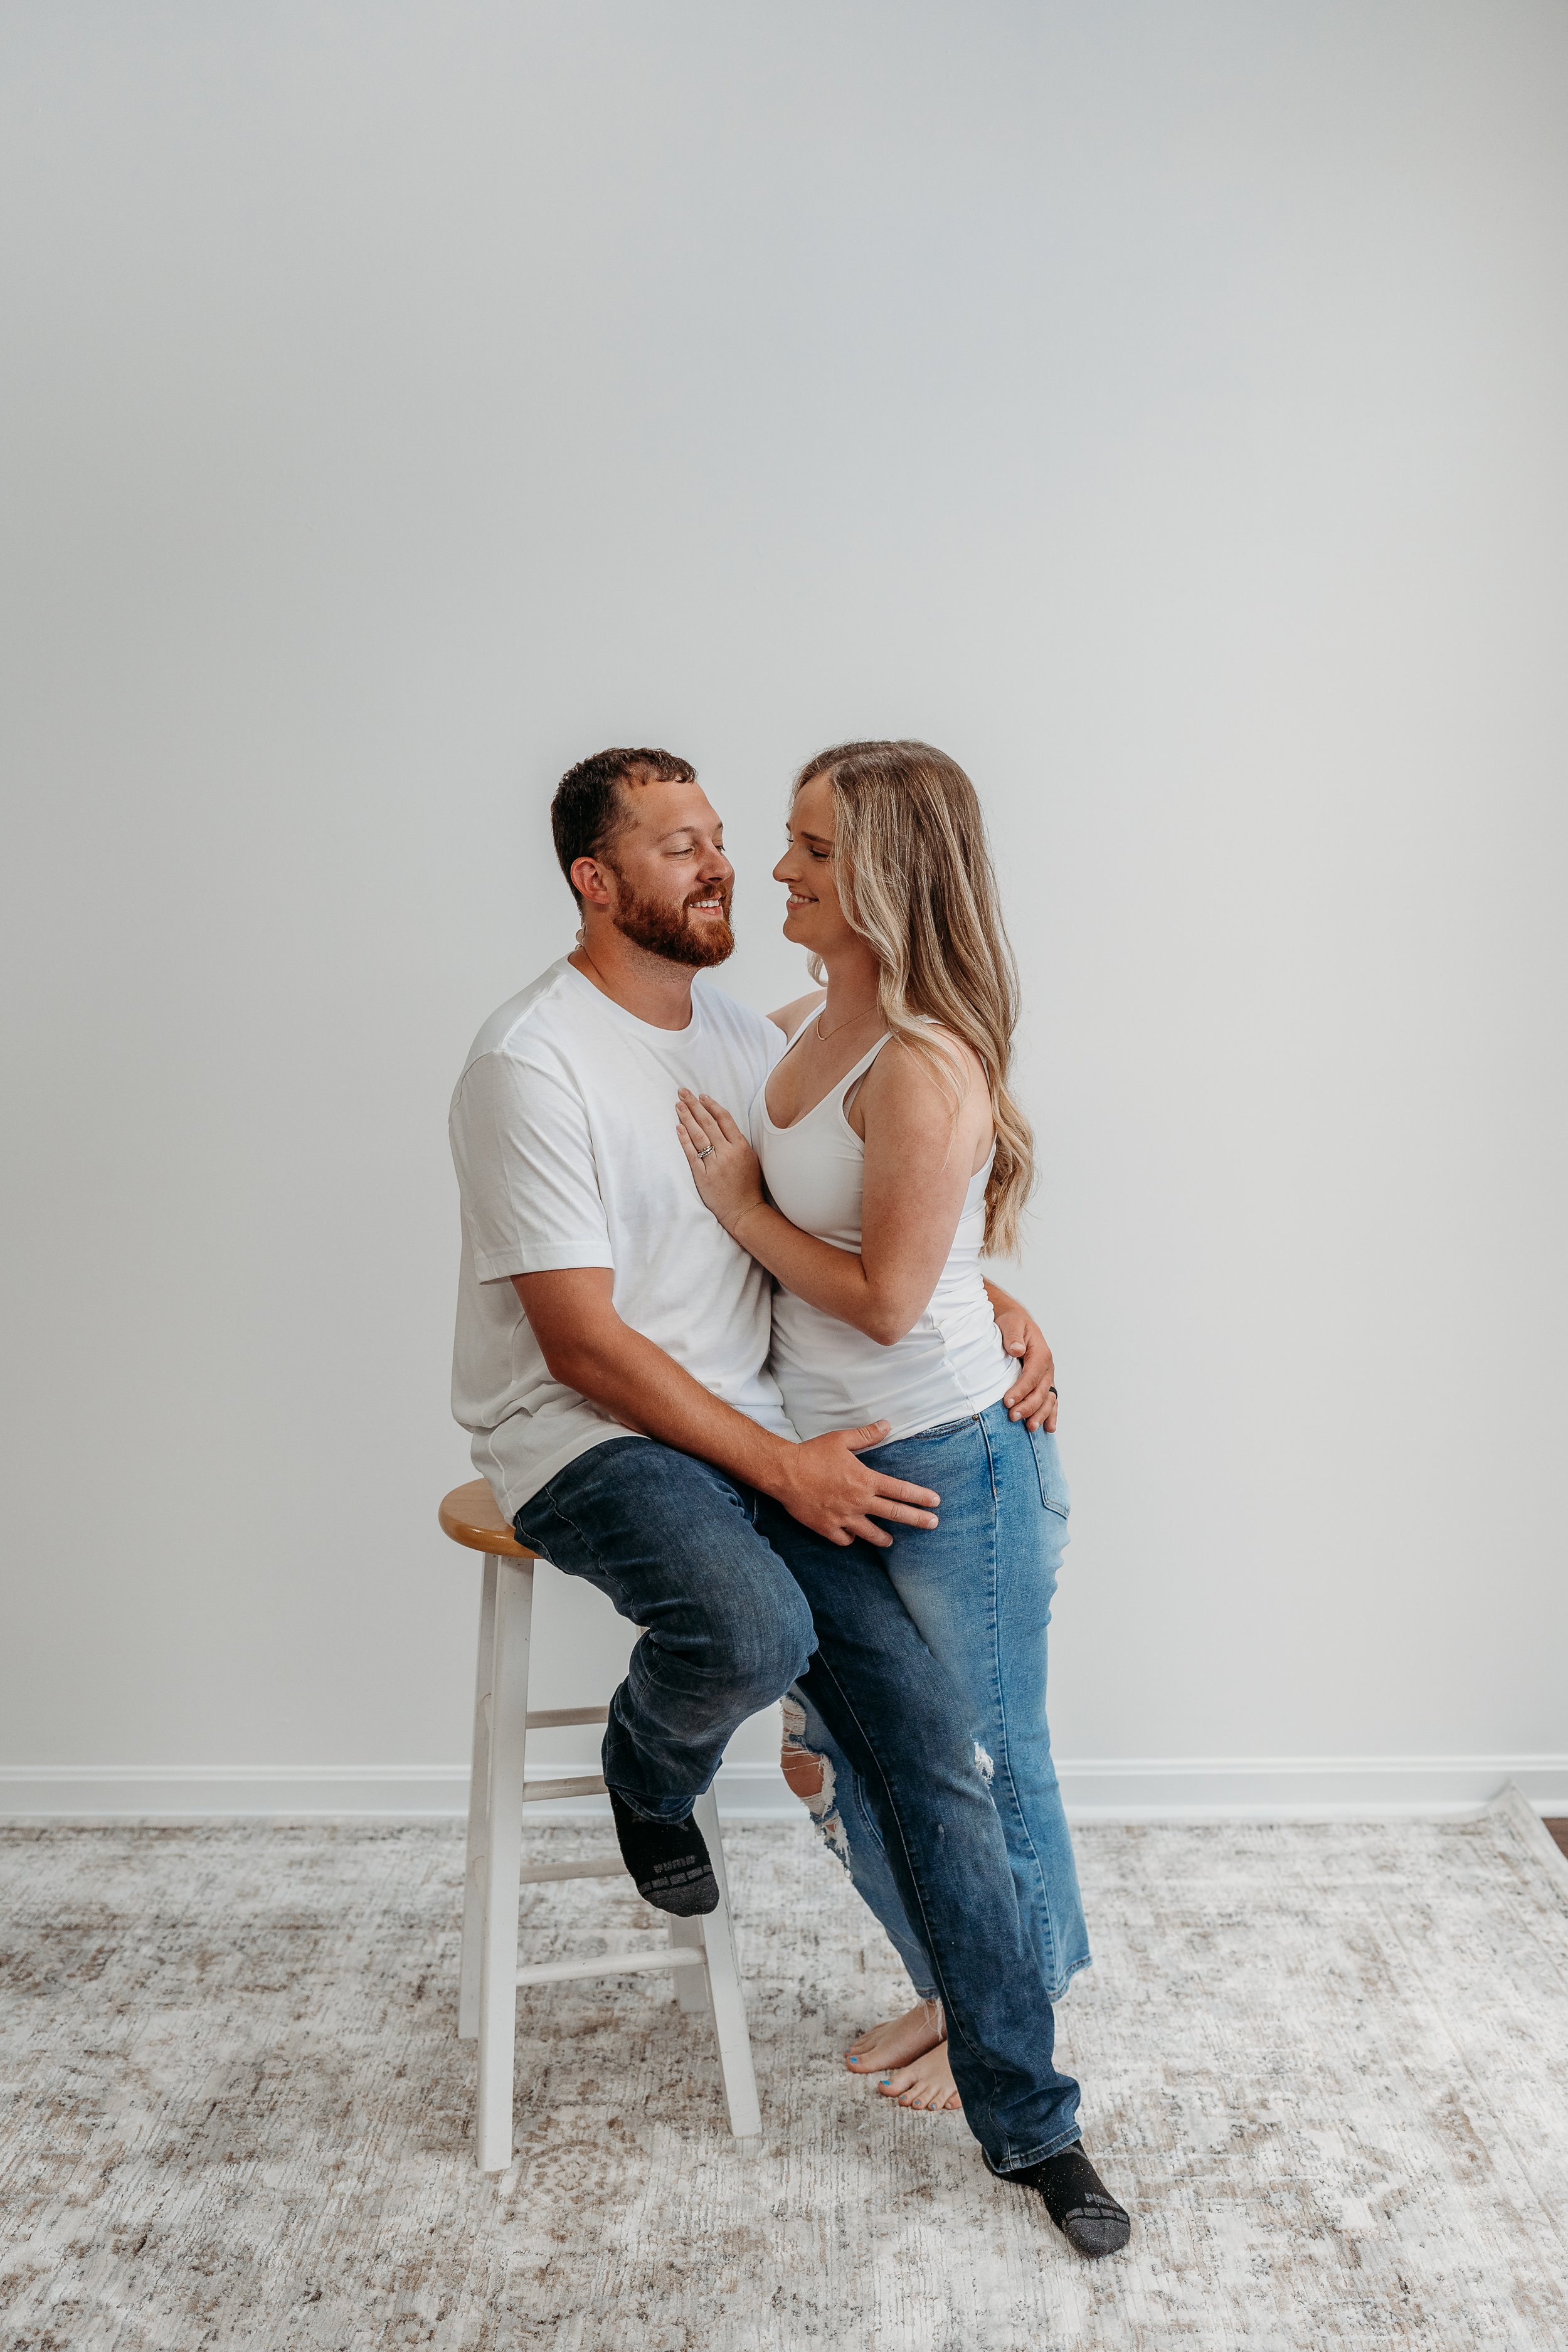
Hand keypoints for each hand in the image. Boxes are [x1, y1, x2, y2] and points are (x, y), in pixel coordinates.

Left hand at [675, 1090, 766, 1236]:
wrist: (744, 1211)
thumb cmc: (748, 1186)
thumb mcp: (751, 1160)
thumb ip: (738, 1143)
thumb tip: (724, 1126)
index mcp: (741, 1147)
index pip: (724, 1119)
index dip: (711, 1105)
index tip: (702, 1096)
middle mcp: (727, 1153)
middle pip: (708, 1123)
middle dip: (694, 1105)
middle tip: (683, 1092)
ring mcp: (714, 1164)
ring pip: (698, 1135)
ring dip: (686, 1118)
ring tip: (678, 1105)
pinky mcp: (703, 1176)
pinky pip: (692, 1154)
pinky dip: (684, 1140)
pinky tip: (678, 1128)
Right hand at [771, 1421, 940, 1548]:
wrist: (784, 1472)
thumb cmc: (812, 1453)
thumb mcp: (841, 1439)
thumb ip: (867, 1435)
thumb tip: (887, 1424)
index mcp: (865, 1480)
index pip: (901, 1490)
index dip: (920, 1497)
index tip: (935, 1502)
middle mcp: (859, 1501)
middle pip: (895, 1514)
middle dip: (917, 1520)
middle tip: (933, 1524)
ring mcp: (844, 1518)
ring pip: (872, 1534)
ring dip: (883, 1538)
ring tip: (890, 1541)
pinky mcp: (827, 1528)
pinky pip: (845, 1539)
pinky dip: (850, 1538)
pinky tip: (852, 1535)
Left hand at [991, 1295, 1057, 1431]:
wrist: (1017, 1324)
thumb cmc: (1013, 1324)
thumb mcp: (1012, 1324)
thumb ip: (1013, 1336)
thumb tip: (1017, 1350)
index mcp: (1041, 1353)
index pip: (1032, 1376)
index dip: (1021, 1390)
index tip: (1007, 1402)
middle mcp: (1047, 1368)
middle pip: (1040, 1391)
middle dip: (1028, 1406)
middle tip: (1013, 1417)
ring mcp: (1047, 1378)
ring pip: (1047, 1400)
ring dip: (1040, 1414)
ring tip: (1030, 1427)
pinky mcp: (1043, 1384)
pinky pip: (1050, 1402)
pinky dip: (1050, 1415)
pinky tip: (1049, 1428)